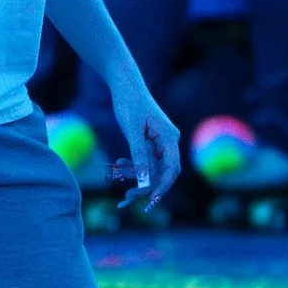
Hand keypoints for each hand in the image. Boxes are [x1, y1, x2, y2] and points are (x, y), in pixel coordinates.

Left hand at [104, 72, 182, 209]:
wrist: (125, 85)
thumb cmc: (129, 104)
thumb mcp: (132, 131)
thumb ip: (139, 156)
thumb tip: (144, 181)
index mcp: (170, 138)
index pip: (172, 170)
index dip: (162, 187)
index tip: (150, 201)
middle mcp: (169, 142)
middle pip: (162, 172)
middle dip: (145, 185)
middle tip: (125, 197)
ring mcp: (161, 142)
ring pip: (152, 167)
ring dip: (136, 175)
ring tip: (116, 176)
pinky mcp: (152, 141)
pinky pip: (145, 160)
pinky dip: (133, 165)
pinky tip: (118, 164)